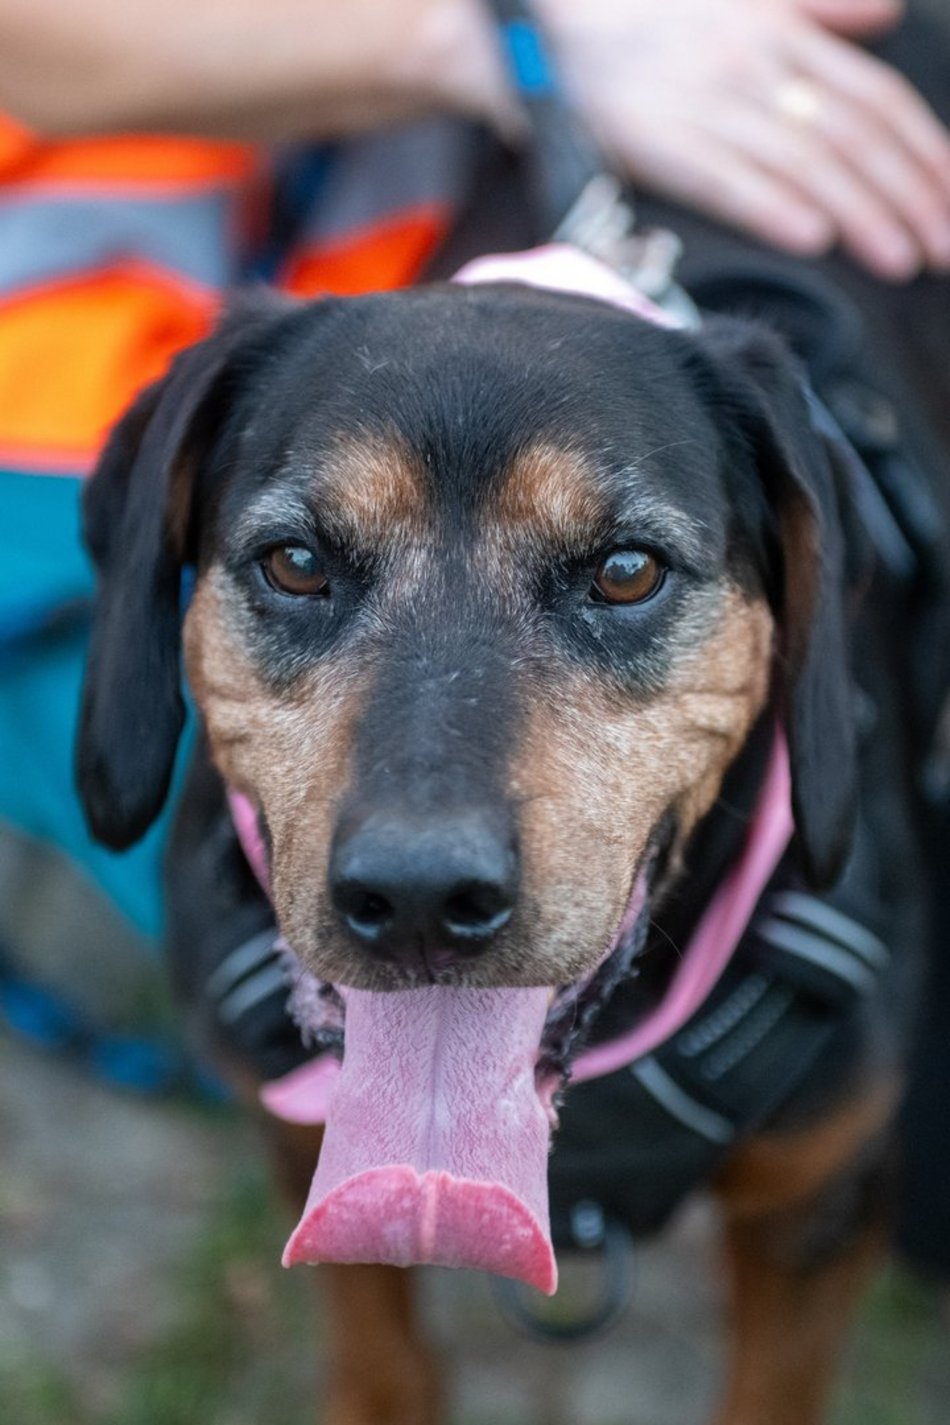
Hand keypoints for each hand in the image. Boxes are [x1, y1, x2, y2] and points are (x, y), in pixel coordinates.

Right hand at [537, 0, 949, 280]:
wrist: (554, 26)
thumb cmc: (654, 20)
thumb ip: (819, 7)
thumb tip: (889, 16)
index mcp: (782, 33)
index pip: (875, 97)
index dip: (923, 152)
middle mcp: (755, 65)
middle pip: (852, 135)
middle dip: (908, 195)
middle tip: (945, 251)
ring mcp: (708, 104)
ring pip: (803, 161)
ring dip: (860, 213)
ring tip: (902, 260)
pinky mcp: (659, 141)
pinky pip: (725, 177)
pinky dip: (773, 205)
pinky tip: (815, 237)